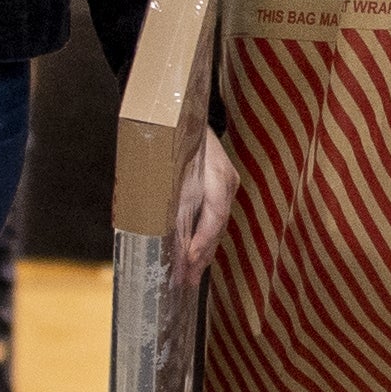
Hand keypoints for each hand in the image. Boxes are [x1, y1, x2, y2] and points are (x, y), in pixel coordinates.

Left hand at [171, 130, 237, 285]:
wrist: (178, 109)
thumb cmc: (172, 135)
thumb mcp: (170, 171)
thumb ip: (171, 206)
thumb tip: (163, 236)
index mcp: (219, 177)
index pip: (214, 219)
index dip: (202, 243)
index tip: (188, 262)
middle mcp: (227, 182)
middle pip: (216, 226)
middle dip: (201, 256)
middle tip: (186, 282)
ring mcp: (226, 183)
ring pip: (215, 224)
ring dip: (202, 250)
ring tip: (190, 275)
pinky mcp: (219, 185)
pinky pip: (212, 216)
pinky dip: (202, 235)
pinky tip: (193, 251)